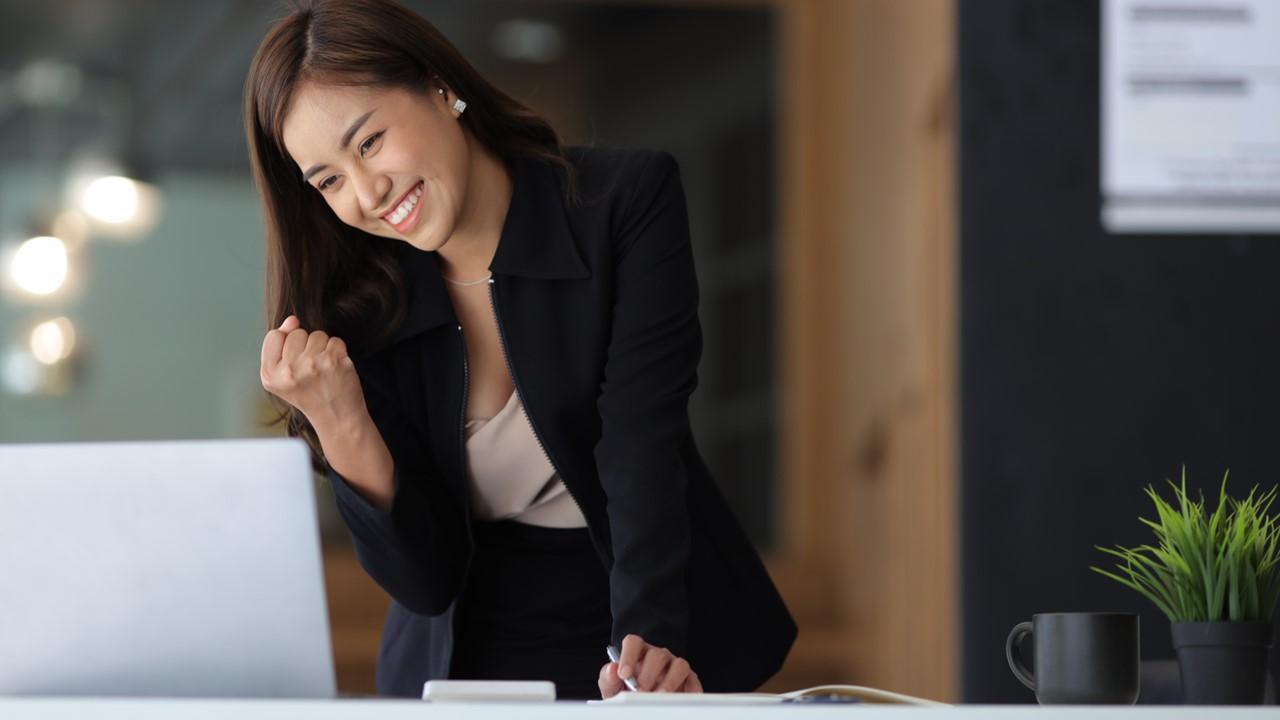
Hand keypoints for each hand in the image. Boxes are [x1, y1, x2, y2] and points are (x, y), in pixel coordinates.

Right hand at [259, 315, 366, 432]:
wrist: (336, 417)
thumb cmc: (309, 394)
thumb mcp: (282, 377)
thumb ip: (279, 346)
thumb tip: (292, 319)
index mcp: (270, 375)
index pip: (275, 335)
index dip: (287, 345)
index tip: (295, 364)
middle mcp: (289, 371)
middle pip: (297, 333)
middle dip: (306, 347)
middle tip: (311, 371)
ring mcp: (312, 365)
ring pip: (317, 335)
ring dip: (323, 349)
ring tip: (323, 370)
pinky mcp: (333, 361)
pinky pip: (334, 340)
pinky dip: (338, 353)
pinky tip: (335, 370)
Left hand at [597, 633, 702, 697]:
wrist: (642, 702)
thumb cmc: (627, 690)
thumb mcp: (613, 686)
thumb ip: (608, 678)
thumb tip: (612, 669)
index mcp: (637, 651)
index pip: (633, 642)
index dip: (628, 656)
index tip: (624, 674)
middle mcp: (657, 655)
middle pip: (657, 654)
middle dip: (649, 674)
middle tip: (641, 691)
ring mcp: (674, 665)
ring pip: (679, 664)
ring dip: (669, 682)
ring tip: (660, 696)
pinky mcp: (689, 678)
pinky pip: (692, 680)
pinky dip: (689, 691)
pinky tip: (680, 701)